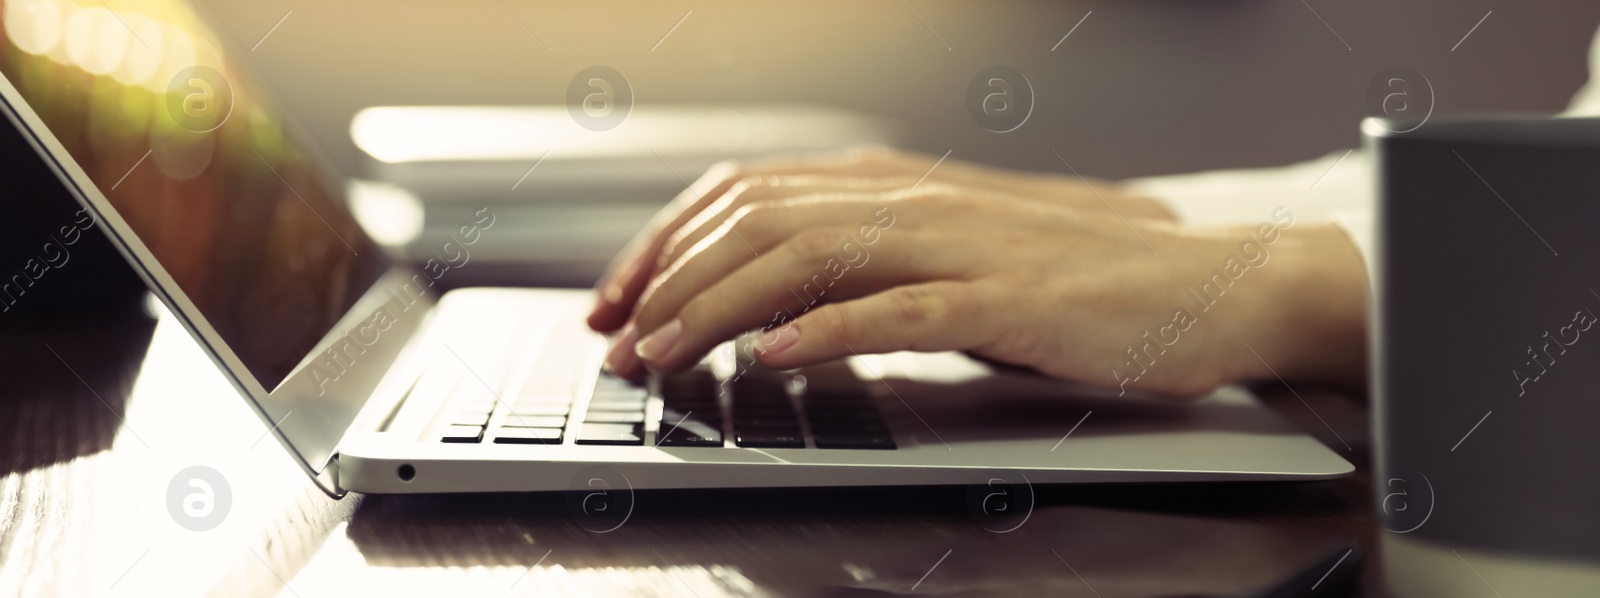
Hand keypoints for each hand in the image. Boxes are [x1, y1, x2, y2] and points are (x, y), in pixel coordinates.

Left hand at [589, 148, 1367, 396]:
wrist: (1205, 285)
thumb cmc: (1073, 281)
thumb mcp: (949, 258)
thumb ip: (863, 266)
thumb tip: (762, 304)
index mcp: (895, 185)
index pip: (747, 193)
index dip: (665, 242)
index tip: (616, 295)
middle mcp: (916, 199)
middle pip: (758, 220)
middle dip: (668, 280)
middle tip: (616, 338)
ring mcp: (962, 245)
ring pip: (807, 258)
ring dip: (719, 307)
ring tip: (664, 354)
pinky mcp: (1008, 301)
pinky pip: (898, 309)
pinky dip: (824, 332)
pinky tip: (771, 359)